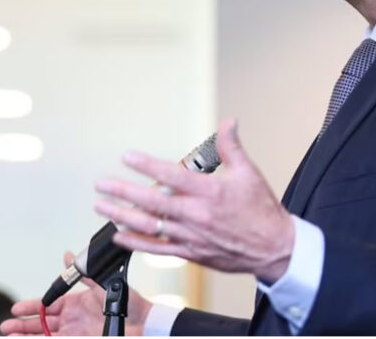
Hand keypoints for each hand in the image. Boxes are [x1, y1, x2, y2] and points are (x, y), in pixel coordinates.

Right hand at [0, 251, 152, 335]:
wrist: (144, 322)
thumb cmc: (129, 302)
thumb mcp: (104, 283)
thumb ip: (84, 274)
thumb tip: (68, 255)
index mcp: (76, 303)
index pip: (48, 305)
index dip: (32, 307)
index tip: (16, 308)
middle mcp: (72, 319)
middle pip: (42, 323)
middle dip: (23, 325)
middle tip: (6, 326)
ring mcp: (75, 332)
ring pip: (45, 336)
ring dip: (29, 336)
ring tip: (11, 336)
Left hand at [94, 119, 295, 282]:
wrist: (273, 248)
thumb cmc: (261, 212)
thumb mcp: (249, 173)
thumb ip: (232, 147)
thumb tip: (228, 123)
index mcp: (209, 192)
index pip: (171, 175)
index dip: (147, 165)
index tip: (128, 157)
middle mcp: (195, 214)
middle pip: (151, 202)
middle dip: (123, 192)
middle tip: (102, 185)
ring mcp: (190, 235)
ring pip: (149, 226)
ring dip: (122, 216)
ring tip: (102, 207)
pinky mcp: (190, 252)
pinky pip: (157, 249)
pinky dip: (136, 243)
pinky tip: (120, 236)